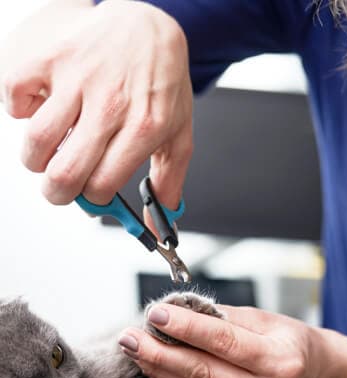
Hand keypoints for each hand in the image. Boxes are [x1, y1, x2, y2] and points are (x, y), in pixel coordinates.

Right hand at [0, 0, 192, 209]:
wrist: (149, 29)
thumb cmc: (162, 86)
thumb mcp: (178, 137)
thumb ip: (168, 184)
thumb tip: (157, 227)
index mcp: (143, 129)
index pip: (101, 186)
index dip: (93, 199)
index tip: (93, 193)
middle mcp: (110, 105)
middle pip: (64, 173)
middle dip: (58, 193)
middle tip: (62, 188)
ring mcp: (78, 79)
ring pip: (35, 143)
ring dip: (37, 159)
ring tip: (53, 152)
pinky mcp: (51, 58)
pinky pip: (14, 98)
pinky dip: (20, 111)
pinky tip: (43, 109)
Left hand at [119, 304, 334, 377]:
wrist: (319, 377)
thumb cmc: (293, 342)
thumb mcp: (268, 320)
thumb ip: (224, 317)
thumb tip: (180, 310)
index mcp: (282, 360)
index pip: (224, 341)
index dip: (186, 327)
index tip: (156, 314)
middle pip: (203, 372)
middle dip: (160, 353)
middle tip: (130, 337)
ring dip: (161, 371)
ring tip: (137, 350)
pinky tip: (158, 370)